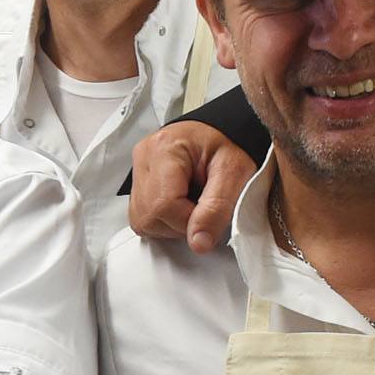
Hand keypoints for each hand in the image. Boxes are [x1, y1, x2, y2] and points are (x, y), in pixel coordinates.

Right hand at [127, 120, 258, 253]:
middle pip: (148, 215)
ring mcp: (138, 169)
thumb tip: (198, 243)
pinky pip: (143, 215)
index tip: (209, 216)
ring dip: (170, 223)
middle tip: (202, 206)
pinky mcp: (139, 181)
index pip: (163, 205)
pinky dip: (164, 218)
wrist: (226, 131)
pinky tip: (181, 204)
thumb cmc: (231, 144)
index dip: (188, 222)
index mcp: (165, 148)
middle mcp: (144, 157)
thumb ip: (217, 209)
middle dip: (179, 223)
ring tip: (192, 203)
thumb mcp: (235, 173)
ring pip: (142, 220)